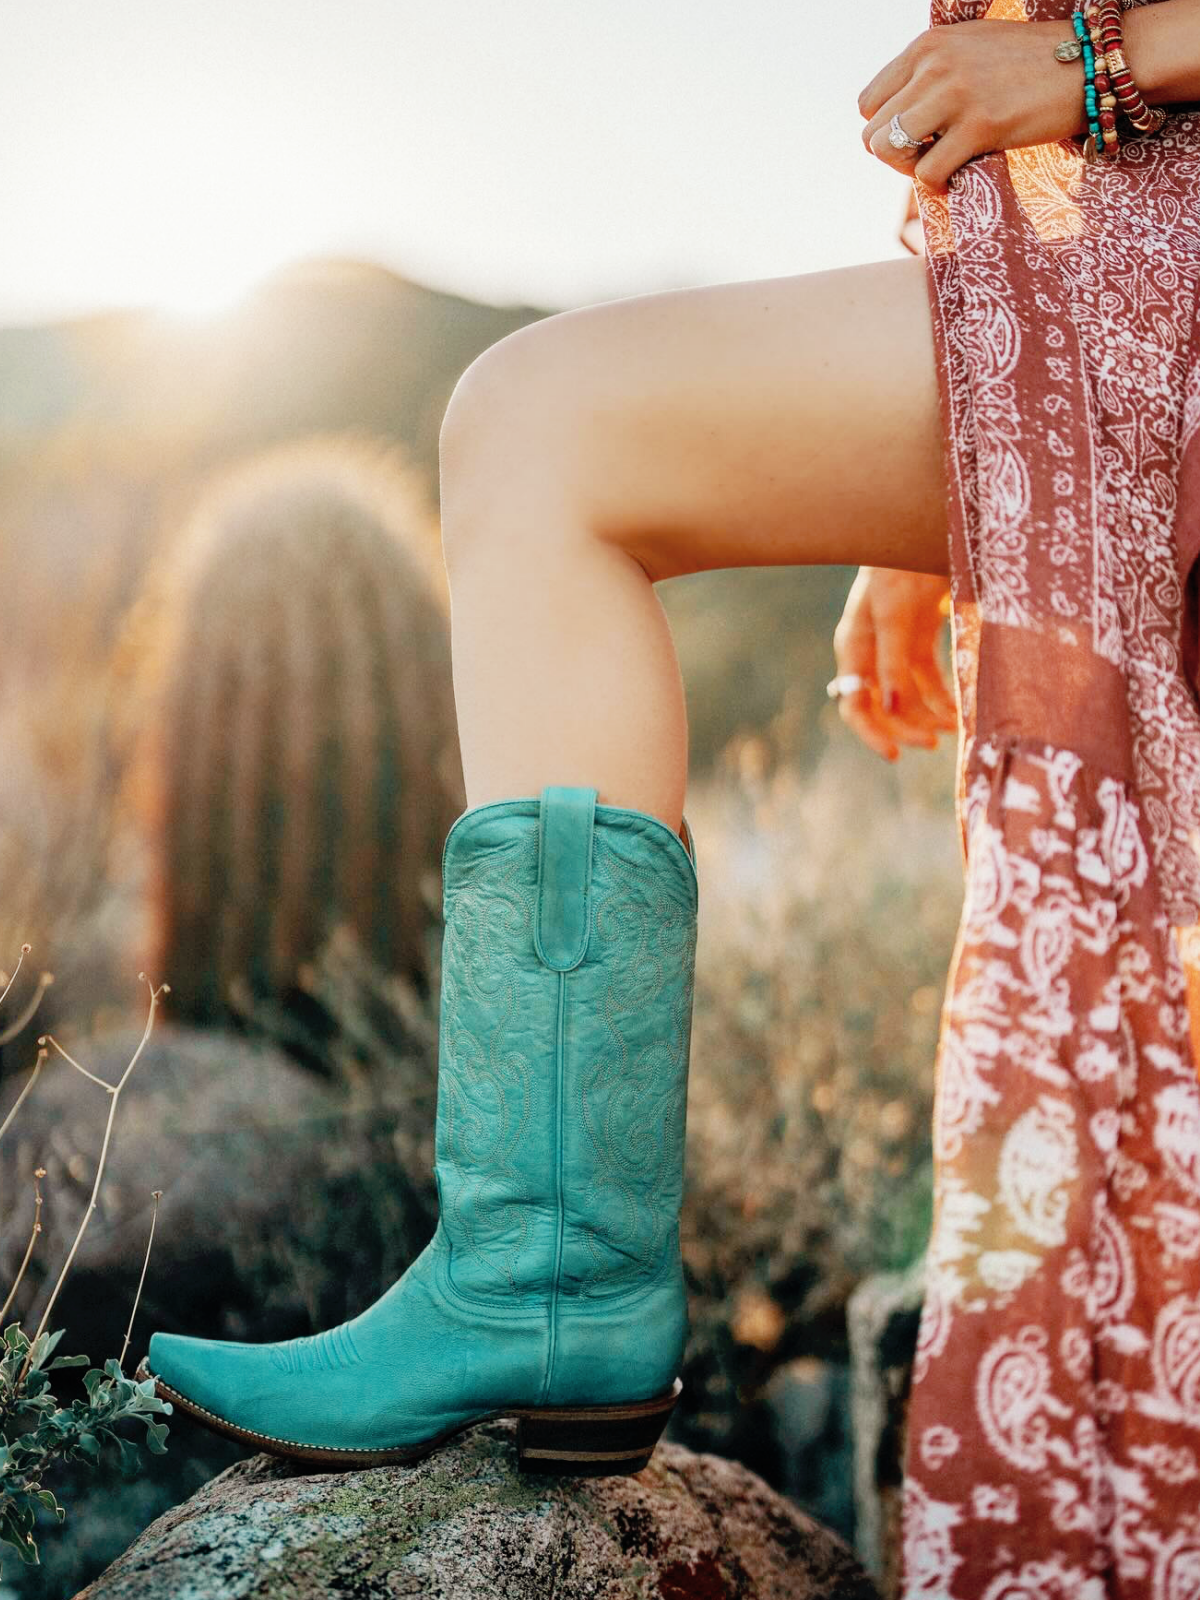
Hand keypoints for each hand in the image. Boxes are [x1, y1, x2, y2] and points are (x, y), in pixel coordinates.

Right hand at [831, 568, 956, 761]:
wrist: (923, 528)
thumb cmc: (899, 566)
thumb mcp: (894, 613)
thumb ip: (893, 661)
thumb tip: (891, 709)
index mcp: (854, 648)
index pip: (854, 704)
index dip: (871, 733)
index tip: (895, 754)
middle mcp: (871, 653)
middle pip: (883, 706)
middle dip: (907, 727)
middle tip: (936, 741)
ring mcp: (897, 647)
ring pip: (909, 697)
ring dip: (929, 715)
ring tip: (955, 726)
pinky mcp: (921, 639)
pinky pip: (929, 679)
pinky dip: (943, 696)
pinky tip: (959, 709)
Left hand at [858, 19, 1090, 193]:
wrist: (1088, 63)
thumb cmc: (1030, 63)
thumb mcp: (970, 48)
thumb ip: (931, 72)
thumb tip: (897, 116)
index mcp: (927, 45)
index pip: (868, 103)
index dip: (885, 129)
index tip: (917, 137)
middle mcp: (934, 64)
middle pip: (872, 132)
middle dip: (895, 156)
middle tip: (930, 157)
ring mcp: (955, 93)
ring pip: (887, 150)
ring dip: (909, 170)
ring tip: (940, 164)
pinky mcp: (980, 125)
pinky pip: (927, 173)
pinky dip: (938, 185)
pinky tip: (959, 176)